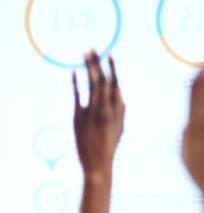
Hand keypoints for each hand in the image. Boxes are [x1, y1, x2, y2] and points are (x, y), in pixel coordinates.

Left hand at [73, 51, 123, 212]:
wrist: (99, 165)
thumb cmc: (110, 147)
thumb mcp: (120, 129)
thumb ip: (121, 111)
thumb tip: (121, 95)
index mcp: (119, 112)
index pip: (116, 85)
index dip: (113, 69)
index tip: (110, 55)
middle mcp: (107, 110)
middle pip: (103, 81)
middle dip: (98, 63)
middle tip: (93, 48)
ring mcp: (94, 113)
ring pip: (92, 85)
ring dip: (88, 67)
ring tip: (85, 53)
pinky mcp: (80, 118)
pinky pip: (78, 96)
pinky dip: (76, 83)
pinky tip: (73, 71)